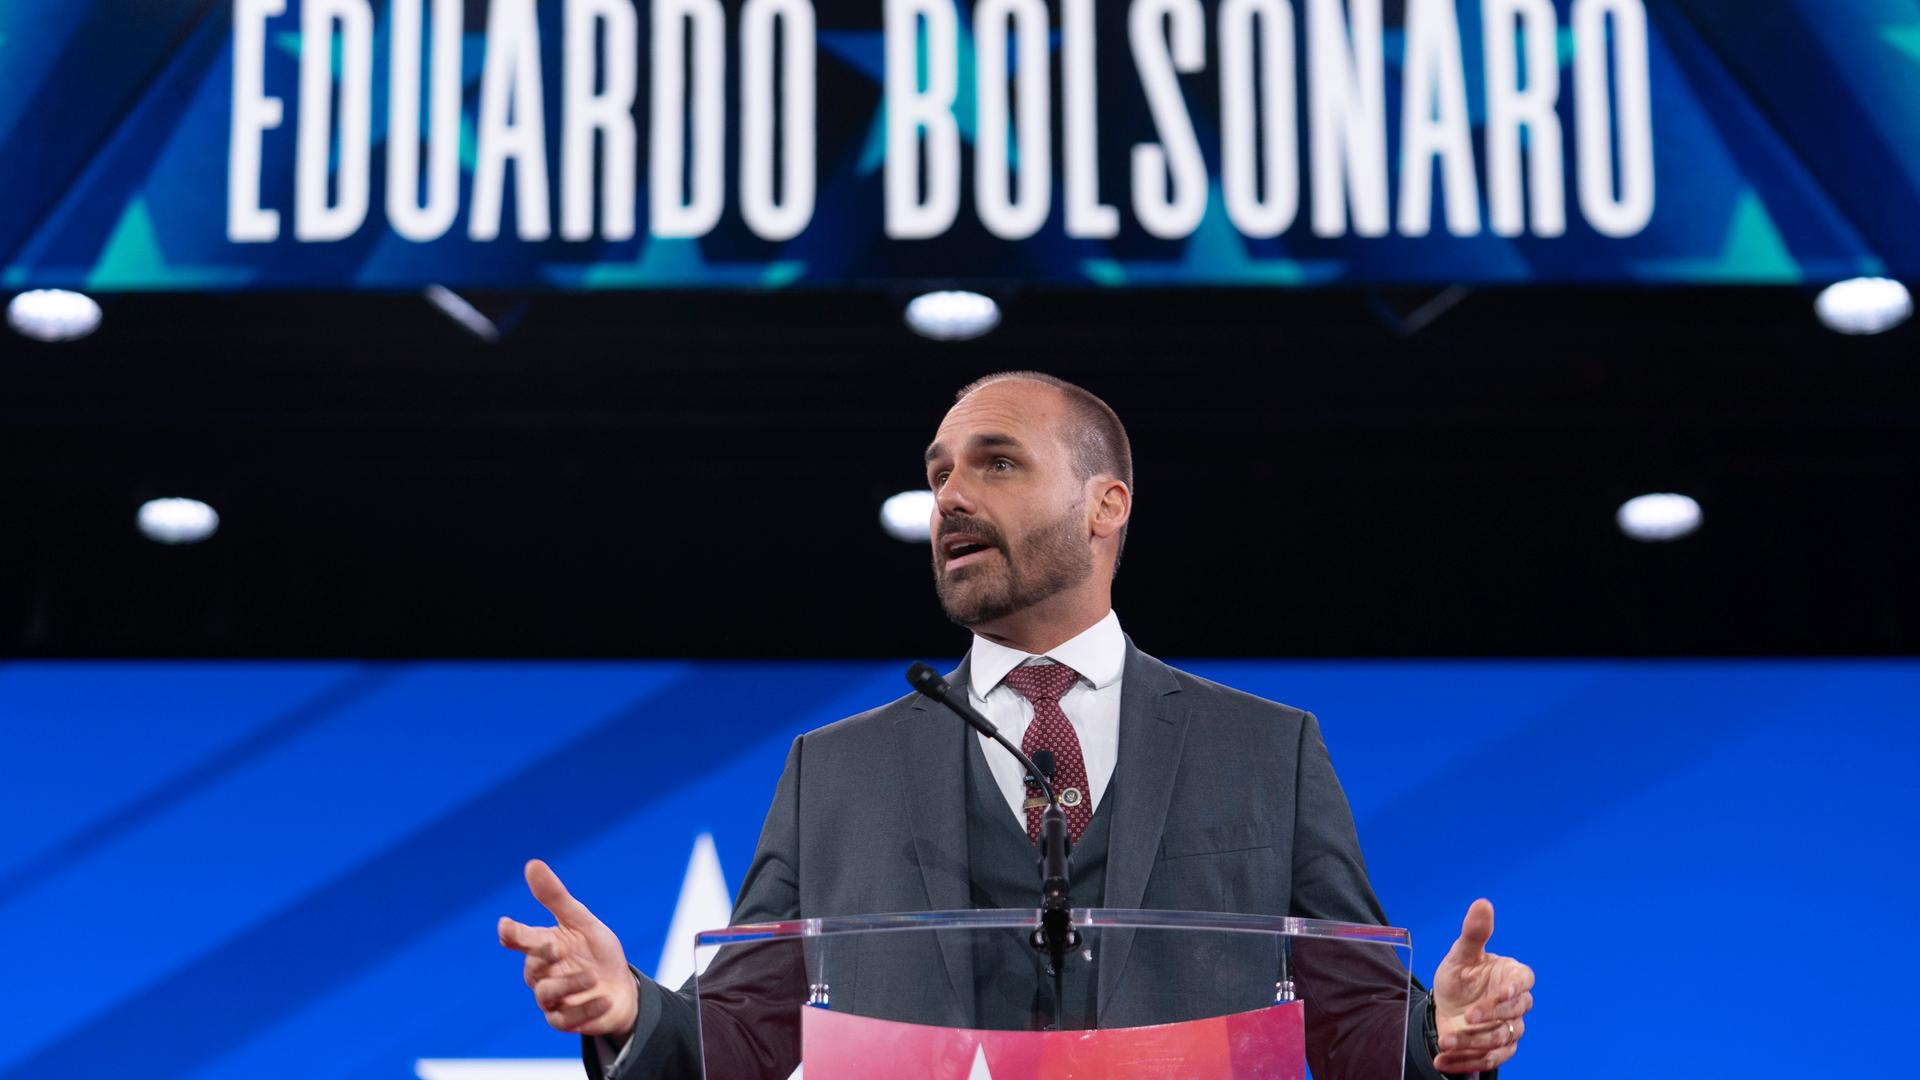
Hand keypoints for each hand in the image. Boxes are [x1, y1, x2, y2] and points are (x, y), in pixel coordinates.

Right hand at [498, 859, 639, 1041]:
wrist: (622, 988)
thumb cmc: (598, 952)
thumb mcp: (582, 922)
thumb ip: (556, 898)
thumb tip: (531, 864)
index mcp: (543, 946)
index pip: (519, 939)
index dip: (512, 933)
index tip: (506, 927)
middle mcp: (542, 973)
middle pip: (532, 967)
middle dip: (543, 957)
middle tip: (556, 948)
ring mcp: (550, 999)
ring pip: (545, 993)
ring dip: (569, 983)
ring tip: (592, 976)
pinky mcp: (563, 1021)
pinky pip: (565, 1019)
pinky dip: (586, 1007)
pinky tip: (604, 998)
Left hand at [1430, 898, 1533, 1073]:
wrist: (1445, 1006)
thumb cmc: (1459, 977)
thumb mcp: (1460, 955)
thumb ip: (1474, 933)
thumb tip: (1482, 902)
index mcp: (1512, 976)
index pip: (1524, 982)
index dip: (1514, 989)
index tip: (1499, 993)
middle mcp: (1516, 1003)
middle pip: (1514, 1014)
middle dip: (1489, 1018)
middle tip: (1465, 1018)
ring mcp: (1510, 1028)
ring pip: (1501, 1039)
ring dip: (1473, 1043)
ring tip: (1445, 1042)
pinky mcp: (1499, 1049)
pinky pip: (1490, 1059)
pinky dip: (1466, 1062)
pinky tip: (1442, 1060)